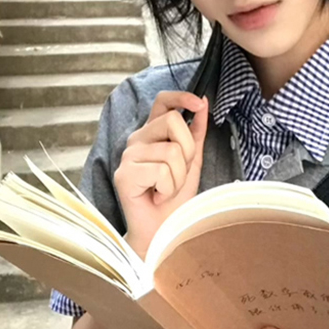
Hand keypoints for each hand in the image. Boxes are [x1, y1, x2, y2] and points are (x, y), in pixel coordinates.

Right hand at [114, 91, 208, 258]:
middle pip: (174, 122)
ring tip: (167, 190)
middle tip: (178, 175)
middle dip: (188, 151)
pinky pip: (161, 171)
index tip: (199, 103)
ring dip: (179, 177)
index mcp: (152, 134)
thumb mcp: (191, 162)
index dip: (181, 97)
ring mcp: (128, 156)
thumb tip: (203, 104)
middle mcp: (137, 140)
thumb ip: (196, 134)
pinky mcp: (125, 174)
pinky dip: (168, 189)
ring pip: (171, 151)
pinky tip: (157, 196)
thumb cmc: (174, 200)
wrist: (163, 231)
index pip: (162, 101)